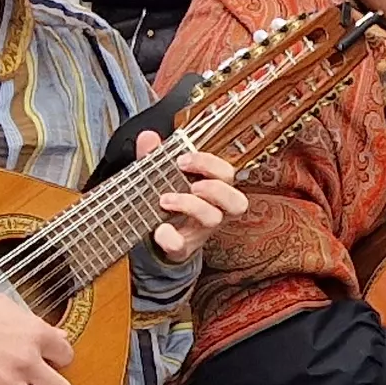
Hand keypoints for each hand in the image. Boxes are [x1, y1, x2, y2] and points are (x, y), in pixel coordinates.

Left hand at [140, 137, 246, 261]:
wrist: (159, 239)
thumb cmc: (171, 202)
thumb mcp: (165, 177)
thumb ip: (158, 157)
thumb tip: (148, 136)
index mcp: (214, 190)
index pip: (228, 174)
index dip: (210, 164)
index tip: (183, 160)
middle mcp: (215, 210)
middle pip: (237, 201)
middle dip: (215, 188)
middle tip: (192, 184)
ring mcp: (201, 231)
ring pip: (214, 219)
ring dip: (191, 205)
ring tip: (166, 200)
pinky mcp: (182, 248)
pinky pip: (182, 246)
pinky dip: (170, 237)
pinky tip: (159, 229)